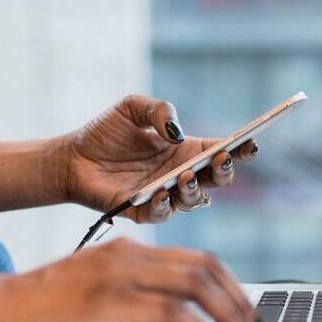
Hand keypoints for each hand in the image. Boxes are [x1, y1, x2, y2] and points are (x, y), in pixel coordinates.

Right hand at [0, 238, 261, 321]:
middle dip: (239, 301)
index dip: (232, 285)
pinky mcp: (108, 300)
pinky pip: (169, 312)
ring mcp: (119, 274)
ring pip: (196, 286)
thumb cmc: (44, 311)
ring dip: (228, 315)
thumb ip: (144, 307)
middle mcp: (130, 255)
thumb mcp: (103, 300)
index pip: (200, 260)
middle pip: (206, 269)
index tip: (248, 312)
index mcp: (131, 251)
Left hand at [56, 95, 258, 222]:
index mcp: (186, 151)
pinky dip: (165, 205)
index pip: (222, 151)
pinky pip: (162, 214)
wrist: (71, 157)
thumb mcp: (132, 108)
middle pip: (217, 180)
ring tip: (185, 176)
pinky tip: (161, 192)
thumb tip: (176, 132)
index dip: (240, 149)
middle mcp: (181, 175)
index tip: (250, 142)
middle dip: (225, 171)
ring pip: (194, 201)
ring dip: (195, 190)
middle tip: (221, 159)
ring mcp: (165, 195)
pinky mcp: (143, 212)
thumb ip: (158, 110)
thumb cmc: (105, 133)